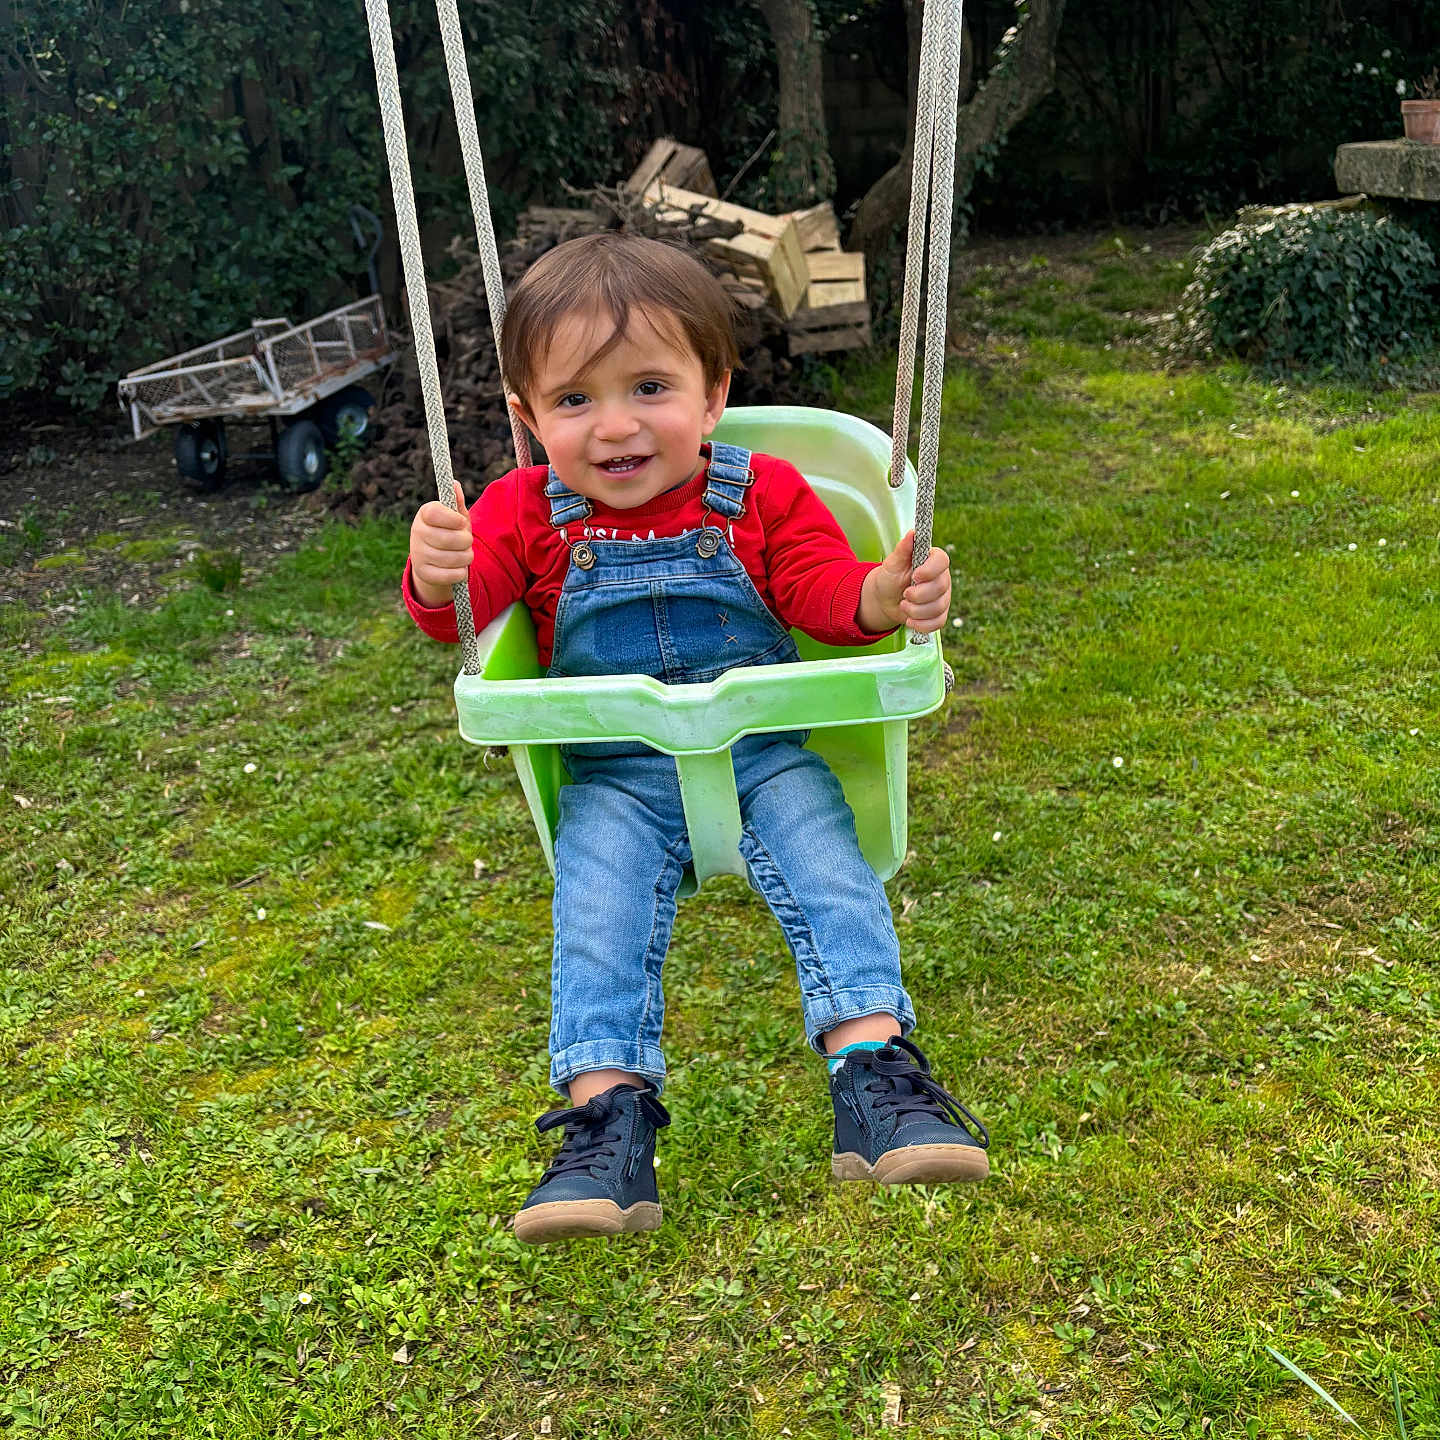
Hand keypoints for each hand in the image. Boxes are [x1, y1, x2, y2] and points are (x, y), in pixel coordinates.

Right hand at [409, 482, 471, 607]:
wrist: (434, 561)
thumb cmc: (449, 532)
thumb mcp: (455, 517)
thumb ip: (457, 502)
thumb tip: (455, 484)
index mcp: (424, 514)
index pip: (436, 513)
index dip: (453, 519)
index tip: (461, 522)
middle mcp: (417, 533)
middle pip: (450, 539)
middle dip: (466, 541)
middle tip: (466, 541)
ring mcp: (418, 554)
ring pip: (454, 558)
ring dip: (466, 557)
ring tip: (463, 554)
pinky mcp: (423, 574)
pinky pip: (452, 575)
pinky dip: (461, 573)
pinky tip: (458, 568)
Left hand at [858, 529, 950, 633]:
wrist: (886, 600)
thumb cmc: (890, 577)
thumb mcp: (893, 562)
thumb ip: (903, 548)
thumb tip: (912, 533)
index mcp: (932, 560)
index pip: (942, 561)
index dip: (930, 570)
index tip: (915, 575)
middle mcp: (942, 577)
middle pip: (941, 587)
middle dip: (919, 595)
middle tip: (904, 594)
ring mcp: (943, 597)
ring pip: (938, 607)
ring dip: (916, 610)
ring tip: (903, 605)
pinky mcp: (940, 614)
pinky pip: (938, 622)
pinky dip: (921, 624)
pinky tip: (910, 620)